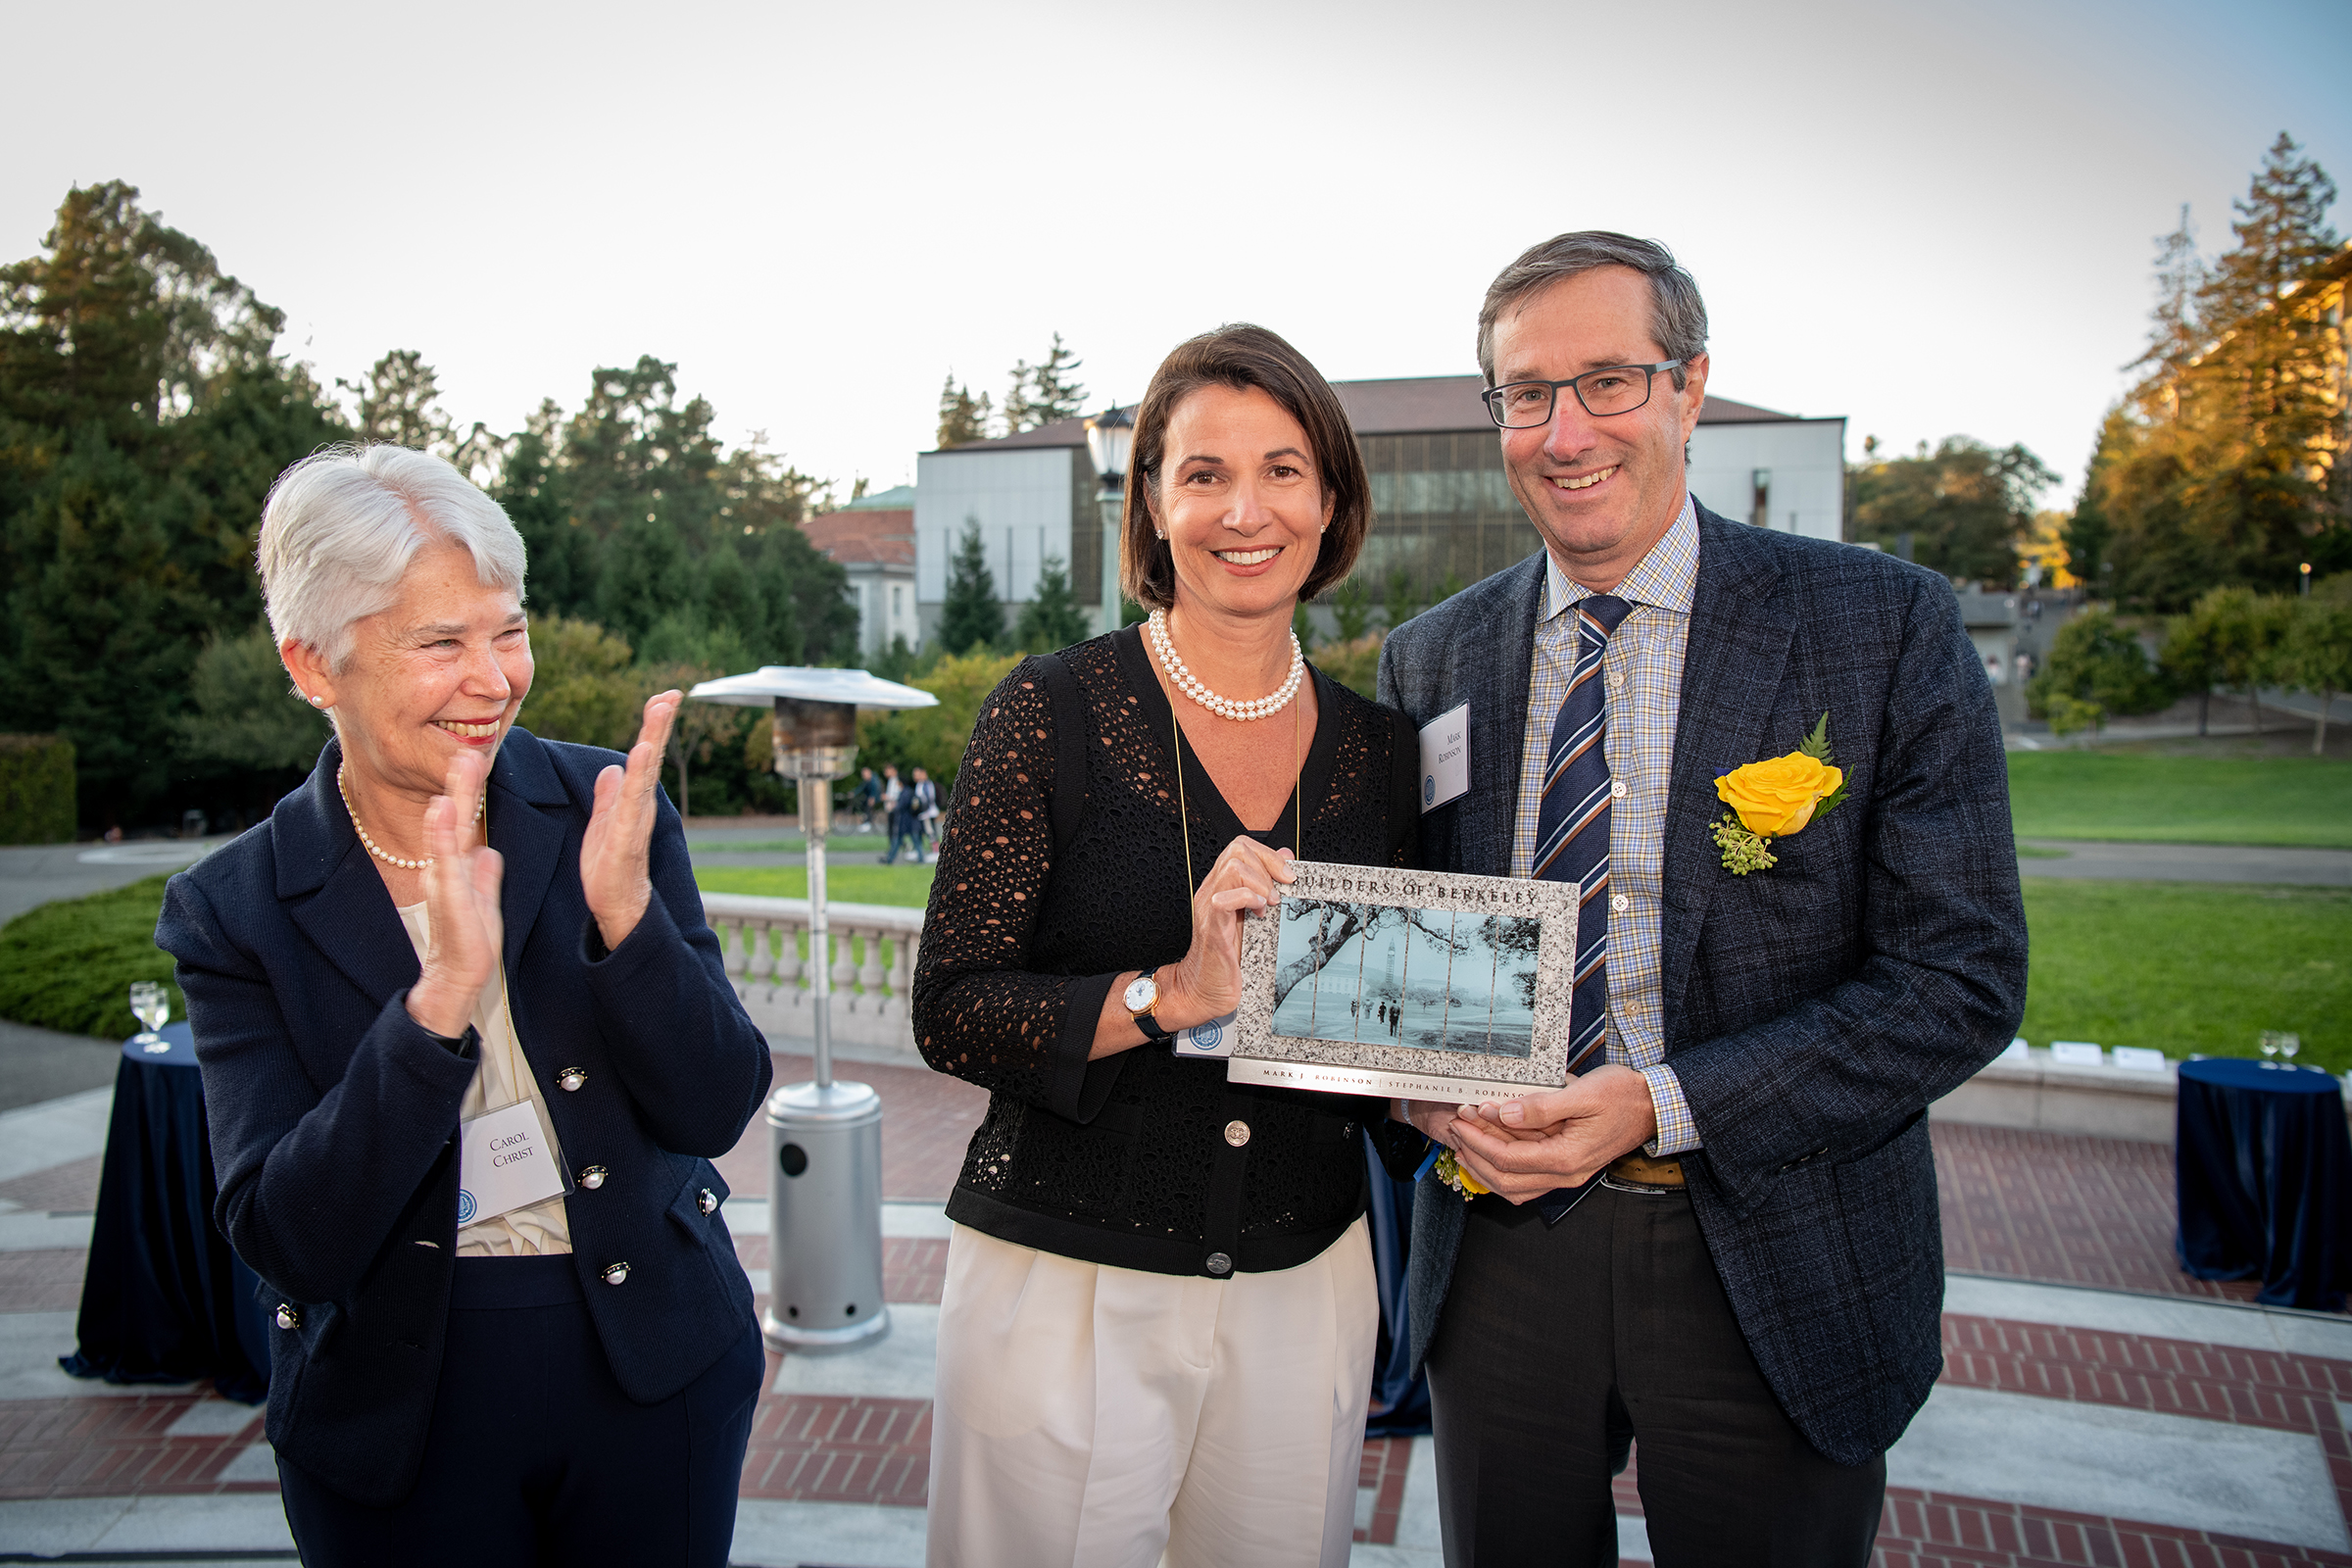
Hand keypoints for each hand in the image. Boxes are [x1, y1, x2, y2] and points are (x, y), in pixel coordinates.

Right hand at [406, 750, 503, 1038]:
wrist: (458, 975)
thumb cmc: (470, 939)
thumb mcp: (483, 898)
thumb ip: (485, 875)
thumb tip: (489, 853)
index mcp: (458, 867)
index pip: (463, 823)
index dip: (468, 793)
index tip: (474, 760)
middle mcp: (447, 869)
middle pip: (453, 821)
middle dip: (459, 787)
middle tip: (464, 752)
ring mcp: (444, 883)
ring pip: (446, 836)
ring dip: (450, 803)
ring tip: (455, 773)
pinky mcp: (449, 899)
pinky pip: (446, 864)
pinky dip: (443, 838)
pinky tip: (442, 813)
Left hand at [581, 689, 680, 952]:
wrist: (616, 907)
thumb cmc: (609, 870)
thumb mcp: (603, 823)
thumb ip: (608, 796)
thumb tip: (611, 770)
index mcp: (633, 800)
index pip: (644, 756)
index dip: (653, 727)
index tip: (664, 697)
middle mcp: (640, 805)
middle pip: (651, 757)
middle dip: (659, 724)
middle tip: (671, 695)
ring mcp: (636, 820)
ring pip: (646, 773)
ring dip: (653, 739)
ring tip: (660, 711)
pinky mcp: (626, 837)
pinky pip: (632, 802)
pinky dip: (638, 776)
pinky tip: (641, 753)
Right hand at [1153, 836, 1298, 1030]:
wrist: (1204, 989)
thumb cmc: (1227, 957)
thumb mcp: (1253, 917)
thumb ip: (1267, 886)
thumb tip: (1286, 858)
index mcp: (1223, 886)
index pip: (1242, 847)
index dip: (1268, 854)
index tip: (1287, 875)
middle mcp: (1213, 891)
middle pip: (1238, 849)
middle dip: (1267, 865)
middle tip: (1278, 892)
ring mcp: (1209, 907)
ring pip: (1233, 867)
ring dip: (1260, 884)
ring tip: (1267, 905)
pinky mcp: (1212, 928)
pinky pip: (1224, 899)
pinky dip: (1248, 900)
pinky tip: (1258, 914)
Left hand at [1439, 1065, 1659, 1202]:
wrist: (1652, 1106)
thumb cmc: (1621, 1096)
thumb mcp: (1582, 1093)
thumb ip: (1542, 1106)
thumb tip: (1505, 1112)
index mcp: (1567, 1157)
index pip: (1509, 1159)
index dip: (1479, 1140)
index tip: (1462, 1118)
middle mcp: (1565, 1174)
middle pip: (1505, 1179)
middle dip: (1474, 1153)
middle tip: (1455, 1127)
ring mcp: (1566, 1175)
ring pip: (1514, 1187)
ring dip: (1484, 1168)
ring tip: (1462, 1145)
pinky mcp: (1566, 1167)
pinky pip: (1526, 1181)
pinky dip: (1502, 1171)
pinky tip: (1488, 1154)